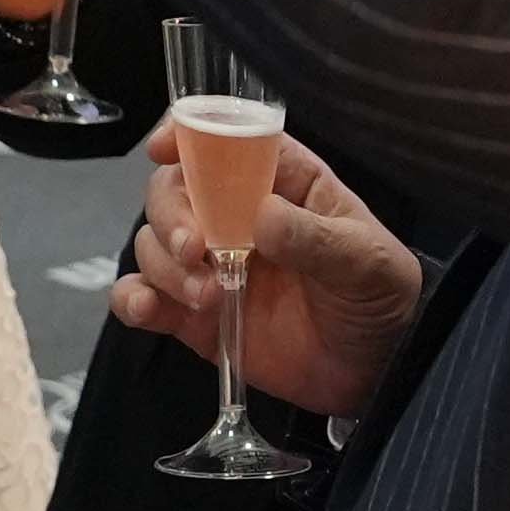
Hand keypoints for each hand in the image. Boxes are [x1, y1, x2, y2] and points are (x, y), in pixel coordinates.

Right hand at [110, 126, 418, 413]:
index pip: (229, 143)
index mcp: (283, 184)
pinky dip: (133, 297)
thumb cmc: (377, 300)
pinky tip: (149, 309)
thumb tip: (263, 215)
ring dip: (163, 263)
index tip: (163, 148)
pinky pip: (142, 295)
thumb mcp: (366, 263)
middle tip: (195, 249)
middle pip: (175, 189)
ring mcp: (210, 264)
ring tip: (206, 296)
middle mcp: (236, 216)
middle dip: (171, 213)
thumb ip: (317, 239)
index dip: (190, 136)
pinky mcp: (192, 314)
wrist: (370, 374)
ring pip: (153, 241)